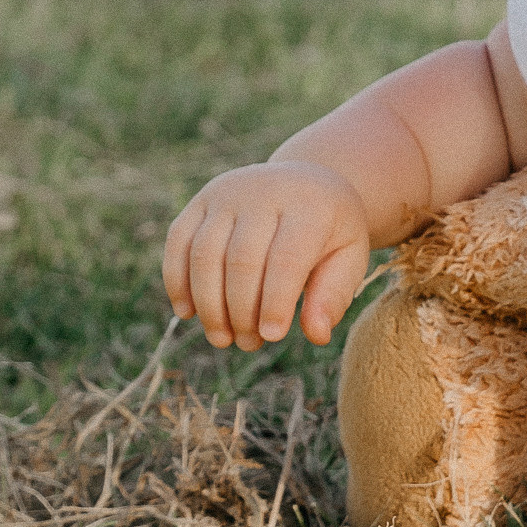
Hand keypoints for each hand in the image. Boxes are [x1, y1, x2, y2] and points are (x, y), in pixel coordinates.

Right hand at [163, 162, 371, 350]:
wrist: (306, 183)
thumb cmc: (329, 230)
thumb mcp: (349, 256)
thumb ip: (333, 295)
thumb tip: (316, 334)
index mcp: (309, 205)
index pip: (286, 258)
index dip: (275, 302)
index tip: (272, 336)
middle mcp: (264, 191)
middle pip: (241, 259)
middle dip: (240, 311)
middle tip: (248, 344)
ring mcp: (227, 192)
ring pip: (204, 253)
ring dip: (208, 304)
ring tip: (222, 338)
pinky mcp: (201, 200)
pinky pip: (178, 241)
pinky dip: (177, 280)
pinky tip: (188, 312)